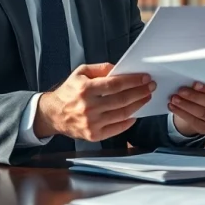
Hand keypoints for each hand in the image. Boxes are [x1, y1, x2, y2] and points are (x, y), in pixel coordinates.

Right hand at [35, 63, 154, 141]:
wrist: (53, 114)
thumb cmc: (69, 92)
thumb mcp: (80, 73)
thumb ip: (100, 68)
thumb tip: (120, 69)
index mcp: (85, 89)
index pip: (115, 84)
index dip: (133, 81)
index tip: (145, 78)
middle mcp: (89, 107)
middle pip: (122, 99)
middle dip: (140, 92)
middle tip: (151, 86)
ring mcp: (91, 123)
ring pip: (122, 114)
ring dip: (138, 105)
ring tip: (146, 97)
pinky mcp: (94, 135)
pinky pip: (117, 129)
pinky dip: (128, 121)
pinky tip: (135, 113)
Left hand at [170, 82, 204, 135]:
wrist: (201, 111)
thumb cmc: (203, 94)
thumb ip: (202, 84)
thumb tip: (189, 81)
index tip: (195, 84)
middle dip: (194, 96)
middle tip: (180, 91)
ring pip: (202, 113)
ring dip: (186, 105)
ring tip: (174, 99)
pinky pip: (193, 121)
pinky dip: (181, 113)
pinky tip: (172, 107)